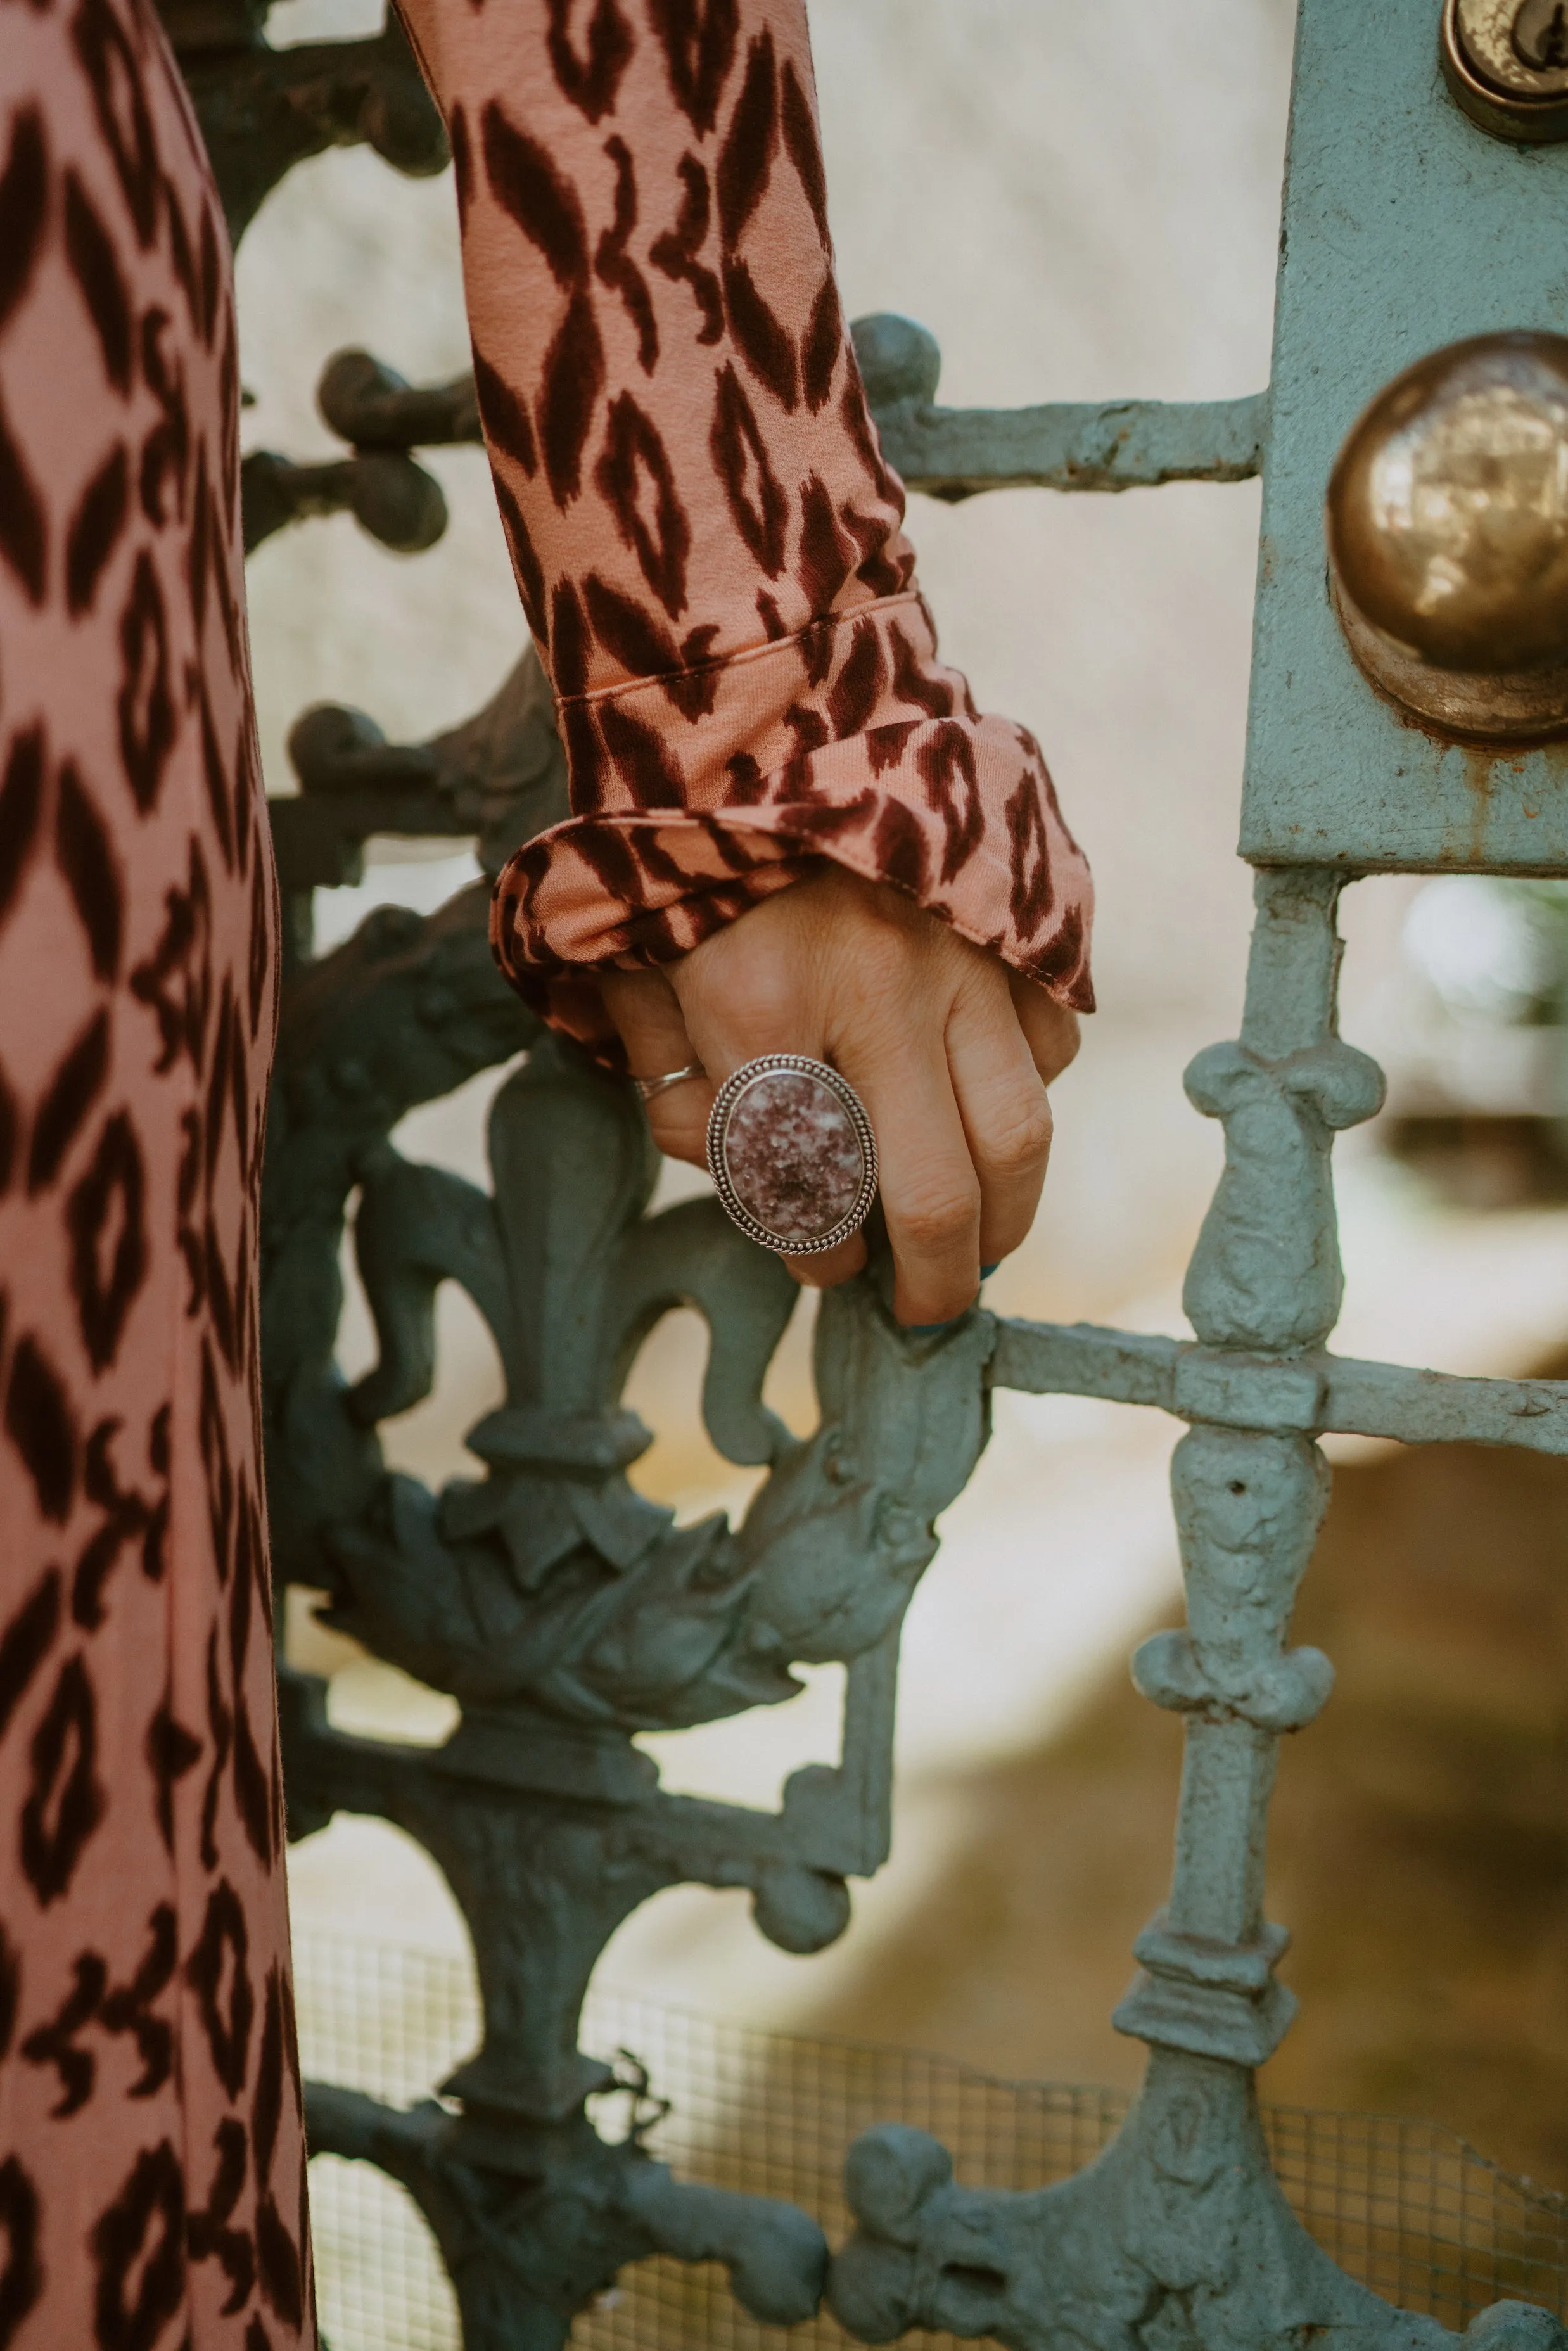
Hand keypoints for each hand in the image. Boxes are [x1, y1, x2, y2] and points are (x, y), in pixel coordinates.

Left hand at [600, 868, 1079, 1327]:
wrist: (768, 694)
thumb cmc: (684, 846)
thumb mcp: (632, 966)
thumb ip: (678, 1086)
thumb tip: (754, 1185)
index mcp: (756, 1004)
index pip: (800, 1192)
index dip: (817, 1255)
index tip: (829, 1265)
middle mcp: (872, 990)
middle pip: (933, 1192)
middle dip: (934, 1278)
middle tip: (927, 1308)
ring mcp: (960, 954)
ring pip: (1018, 1131)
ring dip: (1007, 1211)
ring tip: (981, 1240)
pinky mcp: (1014, 921)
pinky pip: (1048, 1044)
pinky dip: (1025, 1093)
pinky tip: (988, 1109)